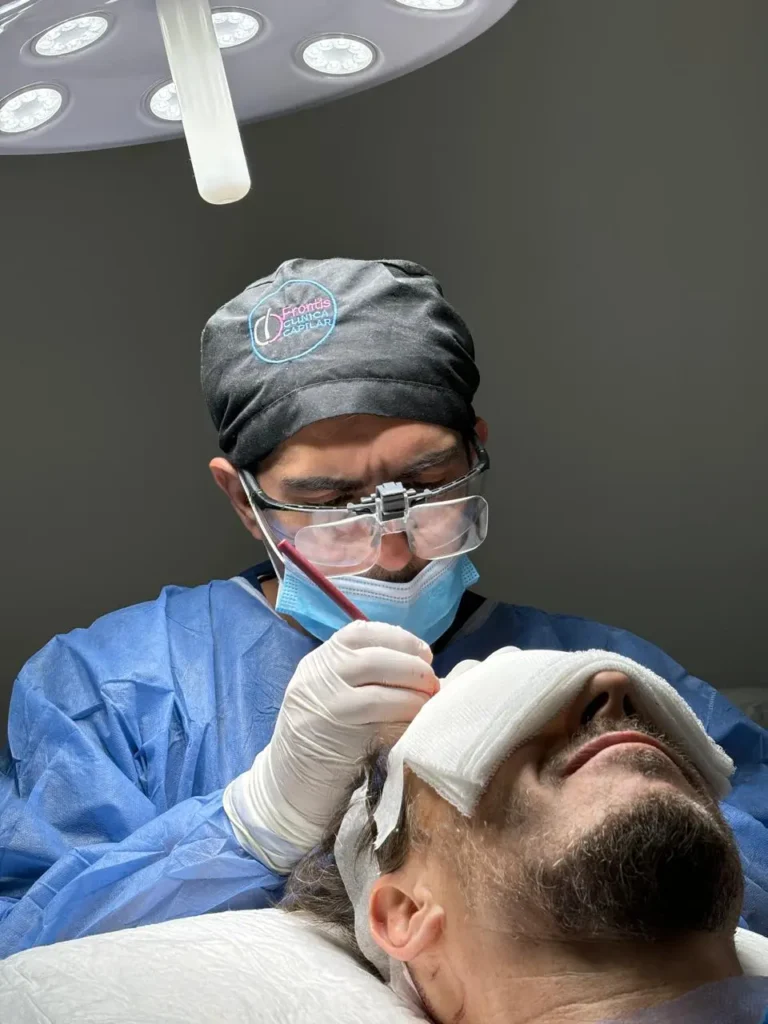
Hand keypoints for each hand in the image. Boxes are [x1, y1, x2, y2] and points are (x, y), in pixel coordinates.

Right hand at [224, 621, 437, 871]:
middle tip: (432, 681)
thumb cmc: (324, 740)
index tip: (424, 653)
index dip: (398, 638)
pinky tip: (417, 717)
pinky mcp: (331, 726)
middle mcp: (317, 672)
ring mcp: (321, 697)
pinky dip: (403, 707)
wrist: (287, 786)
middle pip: (373, 653)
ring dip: (412, 686)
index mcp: (320, 660)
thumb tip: (423, 668)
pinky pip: (375, 707)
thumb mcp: (335, 697)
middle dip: (411, 663)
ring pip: (375, 675)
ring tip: (430, 698)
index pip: (360, 632)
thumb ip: (366, 678)